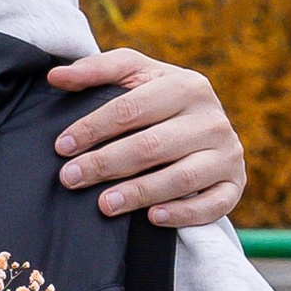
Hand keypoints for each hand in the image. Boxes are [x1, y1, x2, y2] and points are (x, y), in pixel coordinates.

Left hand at [47, 50, 246, 225]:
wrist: (206, 128)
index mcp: (186, 85)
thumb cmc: (160, 101)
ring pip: (181, 178)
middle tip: (70, 178)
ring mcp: (227, 153)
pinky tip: (152, 218)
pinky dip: (183, 213)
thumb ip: (97, 72)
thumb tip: (55, 76)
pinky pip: (214, 205)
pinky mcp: (235, 184)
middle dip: (106, 163)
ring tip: (104, 204)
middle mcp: (212, 118)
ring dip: (139, 192)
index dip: (94, 127)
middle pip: (152, 145)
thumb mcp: (134, 77)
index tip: (62, 146)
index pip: (132, 107)